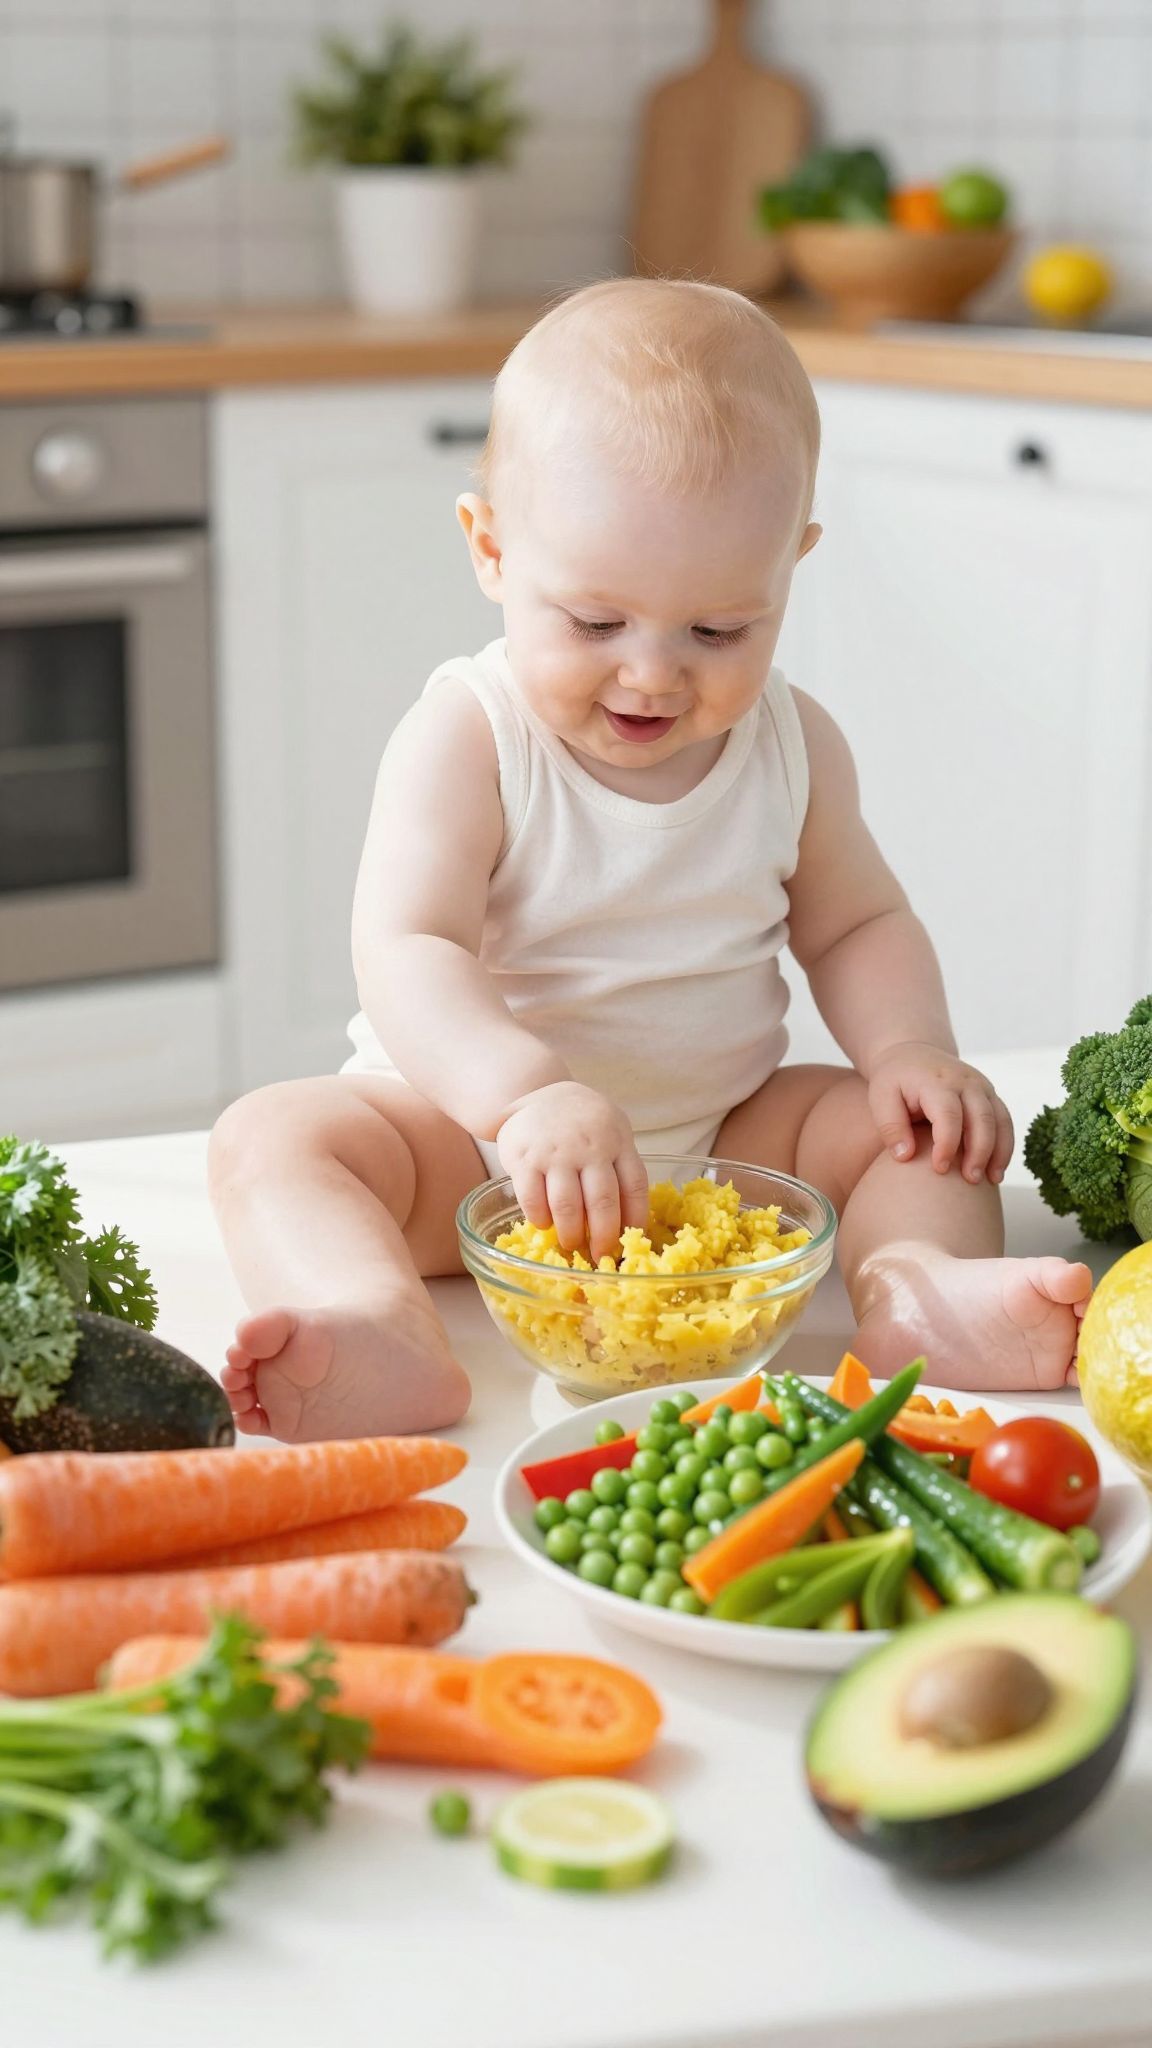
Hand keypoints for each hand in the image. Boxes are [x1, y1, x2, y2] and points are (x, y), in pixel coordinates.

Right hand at [496, 1082, 648, 1260]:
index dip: (634, 1220)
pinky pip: (533, 1199)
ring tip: (572, 1243)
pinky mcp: (524, 1157)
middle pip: (602, 1202)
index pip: (634, 1187)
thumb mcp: (611, 1130)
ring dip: (571, 1233)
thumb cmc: (581, 1121)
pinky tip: (544, 1224)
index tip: (629, 1242)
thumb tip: (628, 1222)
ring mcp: (556, 1152)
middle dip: (603, 1238)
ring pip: (567, 1206)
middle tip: (599, 1256)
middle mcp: (589, 1147)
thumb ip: (619, 1166)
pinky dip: (540, 1219)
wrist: (536, 1091)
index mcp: (617, 1142)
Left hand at [867, 1042, 1013, 1184]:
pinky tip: (995, 1170)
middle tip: (970, 1180)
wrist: (912, 1054)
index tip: (939, 1170)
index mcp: (936, 1081)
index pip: (949, 1114)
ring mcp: (981, 1087)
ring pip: (1000, 1120)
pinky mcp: (989, 1095)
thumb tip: (905, 1157)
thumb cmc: (894, 1081)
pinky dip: (1005, 1146)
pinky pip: (1004, 1121)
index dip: (947, 1144)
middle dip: (979, 1151)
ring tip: (990, 1180)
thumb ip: (890, 1126)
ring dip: (999, 1151)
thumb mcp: (880, 1098)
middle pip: (982, 1118)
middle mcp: (965, 1081)